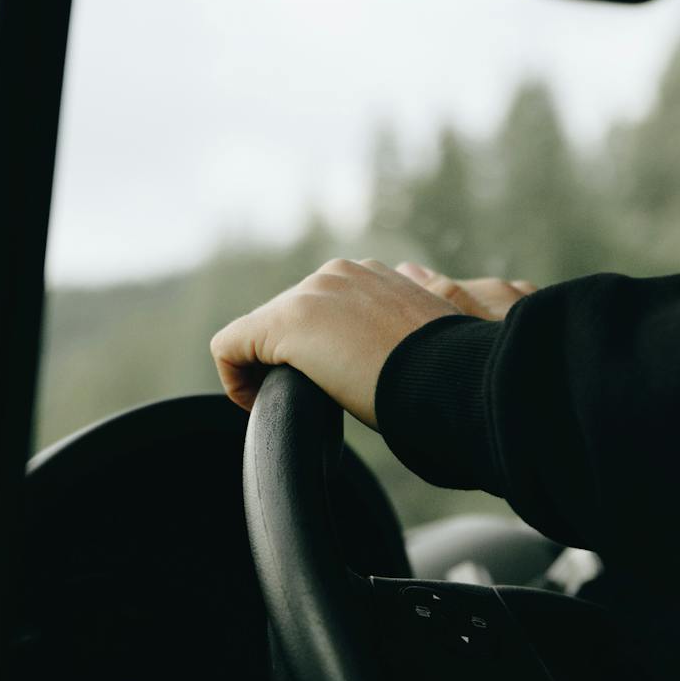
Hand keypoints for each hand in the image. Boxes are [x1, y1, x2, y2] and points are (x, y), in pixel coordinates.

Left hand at [209, 259, 537, 426]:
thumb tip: (396, 354)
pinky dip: (236, 380)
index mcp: (372, 276)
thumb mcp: (424, 345)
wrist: (450, 376)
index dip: (316, 348)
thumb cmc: (446, 374)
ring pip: (257, 332)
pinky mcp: (282, 323)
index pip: (321, 306)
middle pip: (286, 317)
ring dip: (265, 369)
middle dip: (289, 358)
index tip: (334, 380)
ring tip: (290, 405)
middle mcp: (336, 275)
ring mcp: (308, 295)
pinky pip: (229, 347)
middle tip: (309, 400)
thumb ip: (402, 337)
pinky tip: (259, 406)